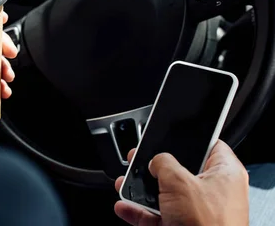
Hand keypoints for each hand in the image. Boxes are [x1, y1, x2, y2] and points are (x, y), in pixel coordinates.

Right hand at [114, 140, 248, 225]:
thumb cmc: (207, 225)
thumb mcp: (178, 181)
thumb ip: (163, 162)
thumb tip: (155, 160)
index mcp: (225, 173)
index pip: (209, 145)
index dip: (187, 138)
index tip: (167, 134)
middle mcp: (214, 192)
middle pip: (180, 170)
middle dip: (154, 167)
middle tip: (138, 160)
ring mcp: (197, 212)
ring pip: (165, 194)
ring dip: (142, 190)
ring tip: (125, 183)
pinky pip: (157, 215)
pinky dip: (139, 212)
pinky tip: (125, 207)